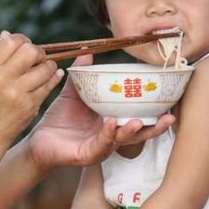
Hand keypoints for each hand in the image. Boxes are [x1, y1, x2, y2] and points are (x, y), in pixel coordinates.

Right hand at [0, 31, 64, 148]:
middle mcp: (3, 80)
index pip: (11, 42)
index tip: (23, 45)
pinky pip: (49, 85)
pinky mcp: (30, 106)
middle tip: (36, 56)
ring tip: (43, 67)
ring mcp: (18, 94)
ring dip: (47, 64)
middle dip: (37, 50)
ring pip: (45, 67)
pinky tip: (53, 75)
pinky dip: (53, 77)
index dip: (21, 39)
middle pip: (31, 51)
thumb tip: (8, 34)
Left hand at [27, 54, 174, 167]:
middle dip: (155, 127)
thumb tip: (87, 52)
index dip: (154, 112)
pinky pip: (100, 145)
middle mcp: (111, 136)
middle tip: (169, 118)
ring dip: (132, 132)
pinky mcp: (87, 155)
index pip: (138, 117)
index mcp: (112, 122)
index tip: (169, 101)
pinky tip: (110, 124)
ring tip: (138, 122)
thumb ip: (82, 75)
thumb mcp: (73, 94)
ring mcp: (101, 147)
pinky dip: (107, 135)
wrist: (38, 140)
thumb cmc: (59, 119)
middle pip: (138, 133)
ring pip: (122, 141)